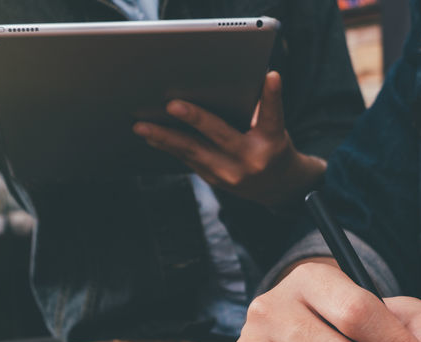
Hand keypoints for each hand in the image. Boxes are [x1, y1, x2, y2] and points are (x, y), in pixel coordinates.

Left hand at [133, 72, 324, 207]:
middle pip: (219, 135)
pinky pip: (188, 160)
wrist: (278, 188)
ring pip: (194, 152)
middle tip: (171, 106)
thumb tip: (253, 77)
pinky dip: (169, 147)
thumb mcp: (276, 127)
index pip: (272, 115)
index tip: (270, 75)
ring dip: (166, 138)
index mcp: (271, 141)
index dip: (271, 96)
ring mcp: (229, 174)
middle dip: (194, 119)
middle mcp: (250, 160)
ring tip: (142, 127)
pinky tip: (151, 137)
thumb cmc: (273, 147)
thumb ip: (265, 106)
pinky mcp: (214, 180)